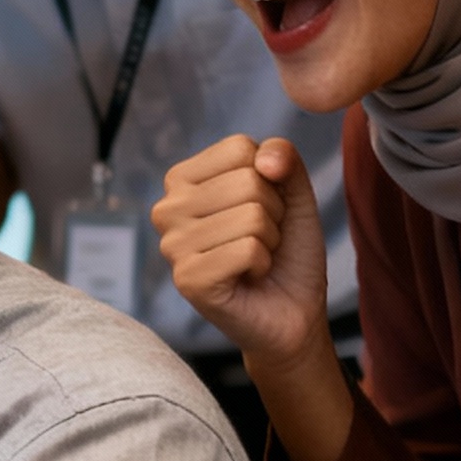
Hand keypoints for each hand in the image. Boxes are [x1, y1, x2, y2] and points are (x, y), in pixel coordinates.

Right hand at [154, 136, 330, 371]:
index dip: (270, 179)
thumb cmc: (286, 251)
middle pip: (248, 182)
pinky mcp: (187, 279)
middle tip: (260, 241)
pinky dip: (263, 264)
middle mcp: (166, 209)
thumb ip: (283, 159)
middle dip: (272, 214)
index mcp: (182, 180)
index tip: (262, 210)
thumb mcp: (293, 194)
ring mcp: (171, 245)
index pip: (239, 149)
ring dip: (269, 242)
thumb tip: (264, 159)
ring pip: (251, 217)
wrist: (293, 311)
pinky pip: (248, 250)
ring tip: (254, 259)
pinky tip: (248, 277)